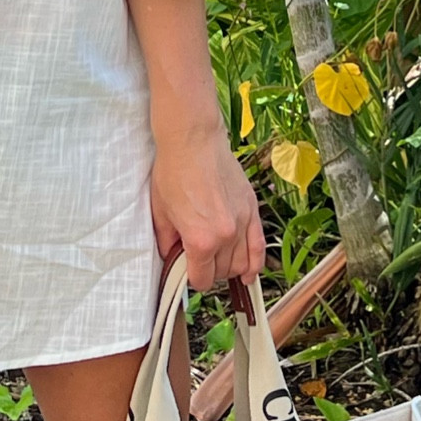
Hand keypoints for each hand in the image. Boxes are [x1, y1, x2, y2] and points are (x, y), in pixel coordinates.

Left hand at [150, 119, 264, 292]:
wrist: (192, 141)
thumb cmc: (173, 172)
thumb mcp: (161, 214)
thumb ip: (168, 243)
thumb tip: (172, 258)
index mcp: (201, 240)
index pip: (201, 279)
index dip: (192, 278)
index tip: (187, 271)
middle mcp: (226, 235)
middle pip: (222, 272)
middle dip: (208, 271)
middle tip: (197, 260)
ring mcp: (242, 222)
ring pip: (242, 263)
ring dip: (229, 268)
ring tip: (218, 261)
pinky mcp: (252, 209)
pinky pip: (259, 246)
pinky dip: (255, 263)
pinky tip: (249, 274)